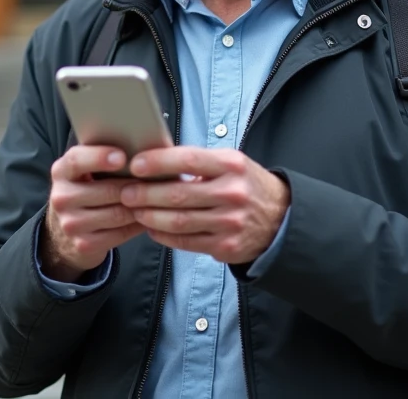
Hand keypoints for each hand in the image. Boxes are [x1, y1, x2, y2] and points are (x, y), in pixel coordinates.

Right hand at [40, 145, 146, 282]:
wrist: (68, 229)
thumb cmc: (89, 187)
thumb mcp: (87, 169)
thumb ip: (105, 156)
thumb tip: (142, 150)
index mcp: (61, 171)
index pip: (77, 160)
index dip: (100, 157)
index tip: (122, 157)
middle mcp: (61, 197)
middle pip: (106, 190)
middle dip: (135, 186)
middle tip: (156, 181)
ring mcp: (70, 224)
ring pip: (117, 213)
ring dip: (140, 206)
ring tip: (156, 198)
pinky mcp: (83, 244)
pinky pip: (120, 233)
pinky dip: (137, 225)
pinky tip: (146, 217)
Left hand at [121, 147, 289, 264]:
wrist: (282, 219)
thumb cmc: (248, 185)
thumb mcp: (232, 163)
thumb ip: (199, 163)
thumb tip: (154, 160)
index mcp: (232, 165)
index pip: (189, 160)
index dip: (158, 162)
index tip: (135, 164)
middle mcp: (232, 194)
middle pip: (178, 195)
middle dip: (145, 194)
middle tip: (125, 192)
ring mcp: (230, 223)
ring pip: (178, 221)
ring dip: (149, 216)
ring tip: (134, 210)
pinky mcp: (226, 246)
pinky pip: (185, 242)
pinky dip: (163, 235)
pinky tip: (151, 227)